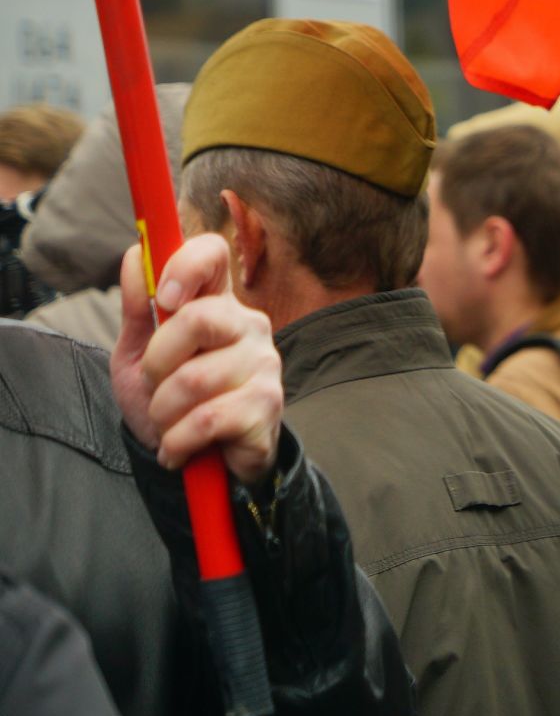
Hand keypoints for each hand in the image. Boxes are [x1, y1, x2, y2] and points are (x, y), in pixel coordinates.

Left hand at [112, 234, 283, 483]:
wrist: (200, 462)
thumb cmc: (171, 399)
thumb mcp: (138, 354)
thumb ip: (138, 308)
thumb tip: (136, 255)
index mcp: (216, 303)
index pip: (213, 254)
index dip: (186, 265)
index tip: (163, 296)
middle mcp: (248, 324)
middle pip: (197, 318)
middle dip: (157, 363)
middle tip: (157, 387)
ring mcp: (264, 363)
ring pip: (194, 379)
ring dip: (163, 413)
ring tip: (170, 424)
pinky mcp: (267, 405)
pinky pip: (206, 419)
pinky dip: (178, 441)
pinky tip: (181, 446)